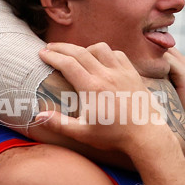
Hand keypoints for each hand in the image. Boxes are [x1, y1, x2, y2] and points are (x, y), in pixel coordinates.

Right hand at [36, 42, 172, 154]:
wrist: (146, 135)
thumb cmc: (114, 136)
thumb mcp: (83, 133)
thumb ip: (59, 124)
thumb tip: (37, 116)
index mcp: (92, 87)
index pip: (67, 64)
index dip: (52, 56)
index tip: (41, 53)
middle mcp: (106, 75)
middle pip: (79, 52)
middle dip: (62, 48)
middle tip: (49, 47)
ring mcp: (122, 72)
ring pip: (100, 48)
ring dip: (85, 48)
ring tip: (76, 54)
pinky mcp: (133, 74)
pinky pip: (118, 54)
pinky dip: (106, 52)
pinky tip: (101, 59)